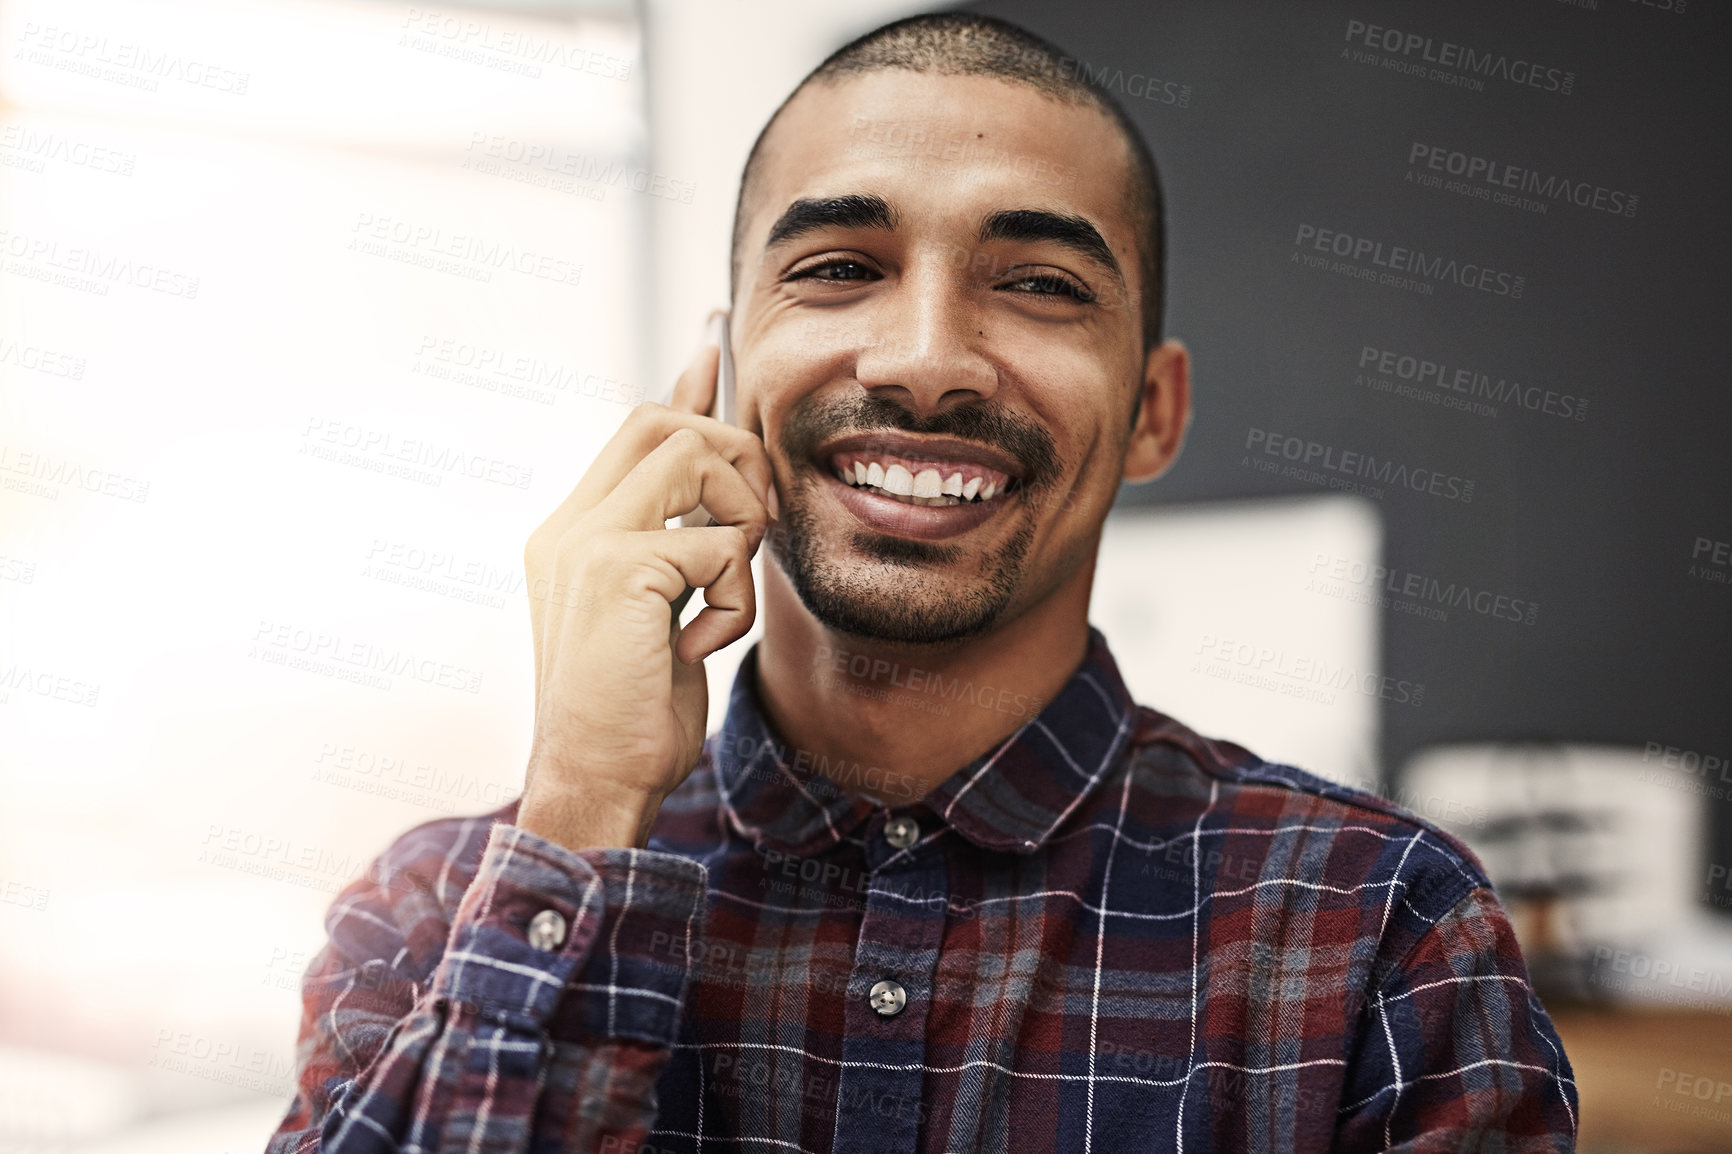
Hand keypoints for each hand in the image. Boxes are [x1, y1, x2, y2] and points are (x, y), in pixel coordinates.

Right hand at [516, 341, 771, 849]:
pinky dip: (732, 598)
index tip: (714, 344)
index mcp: (574, 532)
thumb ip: (683, 544)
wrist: (595, 780)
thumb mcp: (663, 613)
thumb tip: (723, 493)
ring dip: (739, 523)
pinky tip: (698, 646)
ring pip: (694, 458)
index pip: (636, 431)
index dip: (686, 390)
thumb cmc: (636, 710)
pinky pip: (718, 544)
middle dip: (733, 455)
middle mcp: (570, 525)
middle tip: (756, 522)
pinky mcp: (616, 570)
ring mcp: (585, 542)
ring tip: (722, 592)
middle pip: (662, 421)